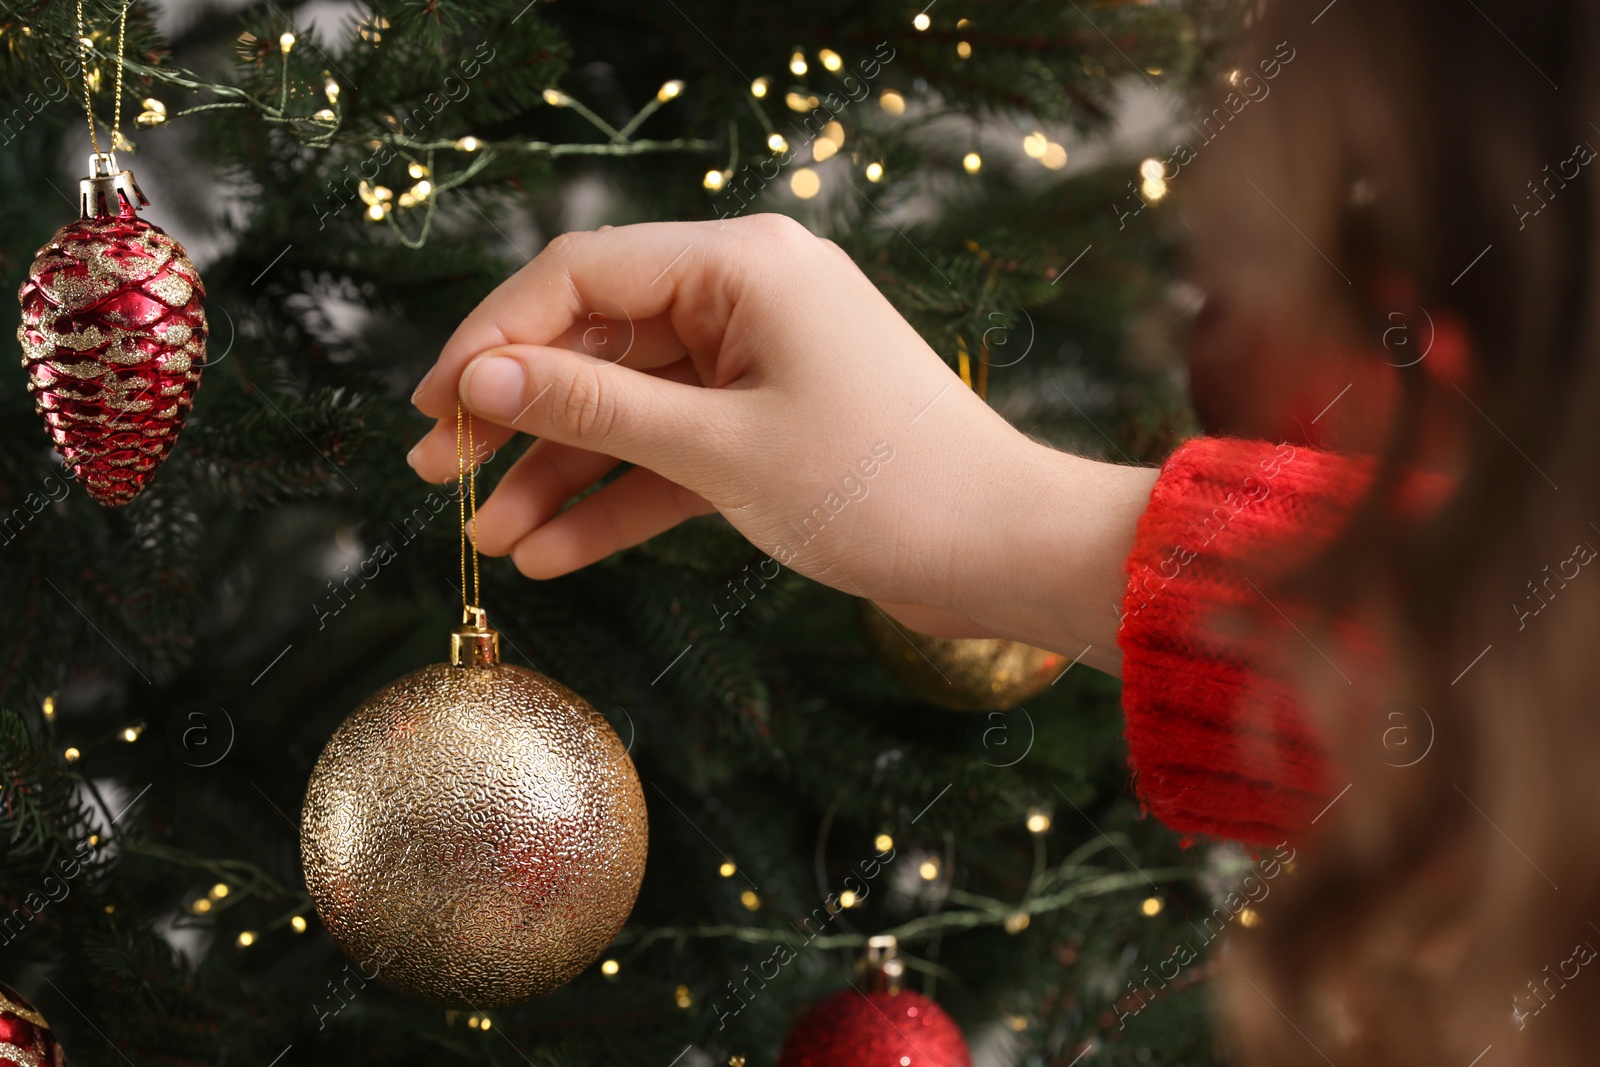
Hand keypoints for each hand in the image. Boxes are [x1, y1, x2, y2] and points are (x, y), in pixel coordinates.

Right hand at [408, 215, 1153, 670]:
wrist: (1002, 555)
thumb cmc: (880, 487)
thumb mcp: (718, 447)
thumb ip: (595, 405)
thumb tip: (479, 374)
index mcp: (743, 263)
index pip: (581, 275)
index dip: (493, 339)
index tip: (431, 407)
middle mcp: (748, 297)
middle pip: (599, 342)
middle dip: (519, 414)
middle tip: (441, 475)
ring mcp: (760, 363)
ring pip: (634, 408)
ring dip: (564, 472)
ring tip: (492, 538)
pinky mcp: (773, 426)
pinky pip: (677, 453)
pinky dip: (624, 499)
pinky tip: (557, 554)